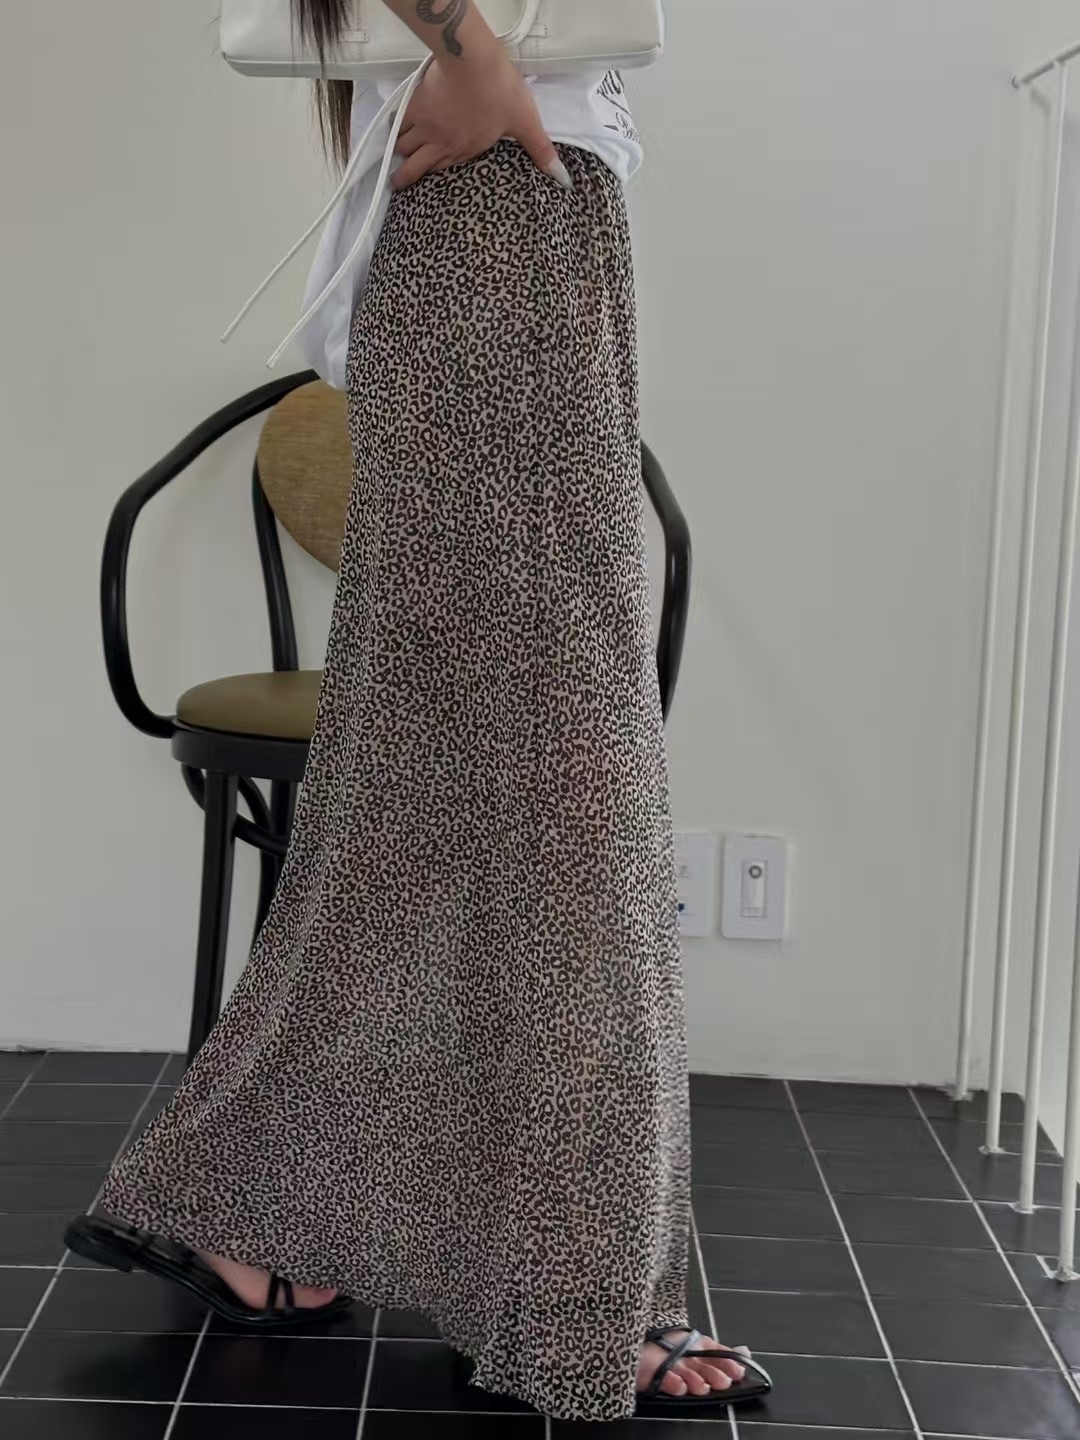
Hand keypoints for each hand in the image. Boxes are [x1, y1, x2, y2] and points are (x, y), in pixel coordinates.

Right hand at [391, 48, 571, 190]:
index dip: (431, 177)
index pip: (441, 170)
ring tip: (397, 152)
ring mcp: (424, 125)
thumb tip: (562, 179)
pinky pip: (397, 120)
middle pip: (413, 165)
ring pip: (402, 145)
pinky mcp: (415, 103)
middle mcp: (440, 143)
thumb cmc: (500, 91)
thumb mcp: (525, 123)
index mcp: (465, 149)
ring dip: (400, 150)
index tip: (421, 183)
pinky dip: (394, 125)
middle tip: (396, 182)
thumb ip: (540, 151)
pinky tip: (394, 124)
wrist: (473, 62)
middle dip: (403, 177)